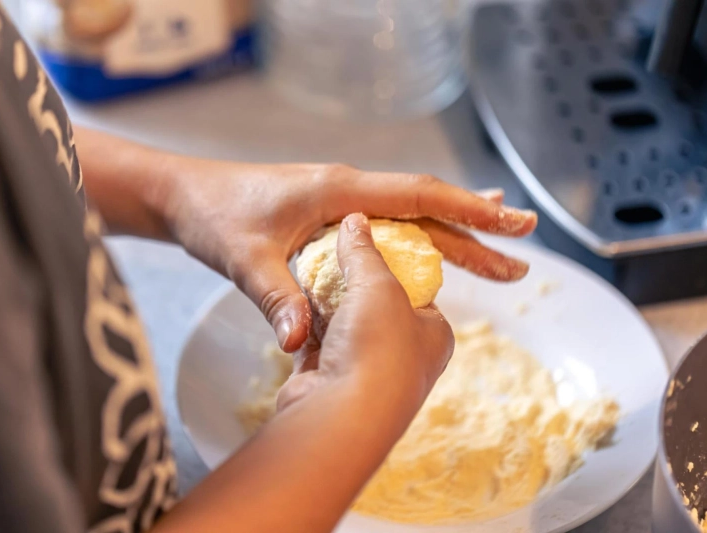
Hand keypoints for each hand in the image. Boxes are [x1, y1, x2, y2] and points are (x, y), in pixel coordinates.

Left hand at [161, 161, 535, 352]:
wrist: (184, 196)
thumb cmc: (212, 216)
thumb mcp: (242, 258)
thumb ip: (275, 296)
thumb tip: (297, 342)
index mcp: (338, 190)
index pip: (418, 196)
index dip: (468, 209)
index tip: (511, 221)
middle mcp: (348, 191)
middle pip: (426, 209)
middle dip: (475, 228)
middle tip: (523, 246)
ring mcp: (341, 203)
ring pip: (410, 219)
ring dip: (453, 236)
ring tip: (498, 253)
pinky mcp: (331, 217)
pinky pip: (387, 229)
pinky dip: (418, 241)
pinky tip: (433, 253)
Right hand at [277, 213, 453, 416]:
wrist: (342, 416)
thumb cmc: (379, 351)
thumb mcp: (378, 284)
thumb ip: (364, 250)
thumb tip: (356, 222)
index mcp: (433, 334)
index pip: (416, 289)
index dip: (391, 262)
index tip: (367, 240)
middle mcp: (404, 356)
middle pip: (375, 304)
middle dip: (351, 280)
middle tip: (332, 249)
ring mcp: (364, 371)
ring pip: (343, 323)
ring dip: (326, 301)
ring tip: (310, 266)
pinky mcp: (330, 379)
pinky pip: (318, 341)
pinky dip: (307, 323)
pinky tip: (296, 300)